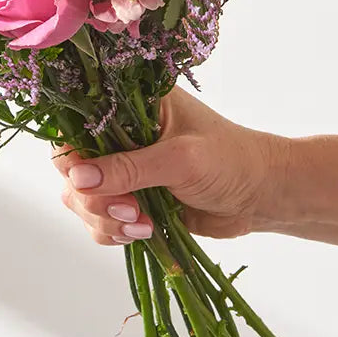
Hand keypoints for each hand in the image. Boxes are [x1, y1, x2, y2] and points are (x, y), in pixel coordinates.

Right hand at [52, 88, 281, 245]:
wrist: (263, 195)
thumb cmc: (231, 161)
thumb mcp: (180, 160)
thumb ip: (129, 168)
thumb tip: (77, 178)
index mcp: (131, 104)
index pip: (78, 126)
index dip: (73, 157)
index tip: (88, 183)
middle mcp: (121, 134)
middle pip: (74, 169)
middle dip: (94, 198)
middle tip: (130, 209)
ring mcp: (125, 169)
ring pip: (83, 199)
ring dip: (105, 220)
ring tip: (141, 224)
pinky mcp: (132, 199)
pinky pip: (101, 220)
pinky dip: (112, 232)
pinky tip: (142, 232)